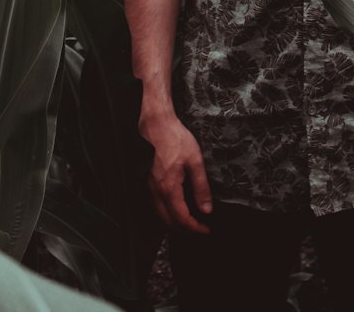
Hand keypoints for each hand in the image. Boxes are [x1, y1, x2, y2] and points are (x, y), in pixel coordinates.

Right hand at [140, 110, 212, 233]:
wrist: (157, 124)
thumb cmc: (176, 138)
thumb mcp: (195, 160)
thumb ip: (201, 187)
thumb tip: (206, 209)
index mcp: (169, 188)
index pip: (182, 219)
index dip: (195, 228)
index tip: (207, 230)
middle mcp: (156, 191)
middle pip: (169, 222)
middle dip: (185, 229)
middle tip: (200, 228)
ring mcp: (149, 187)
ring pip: (160, 215)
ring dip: (175, 223)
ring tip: (191, 221)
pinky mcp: (147, 181)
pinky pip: (155, 205)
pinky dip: (166, 213)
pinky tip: (176, 208)